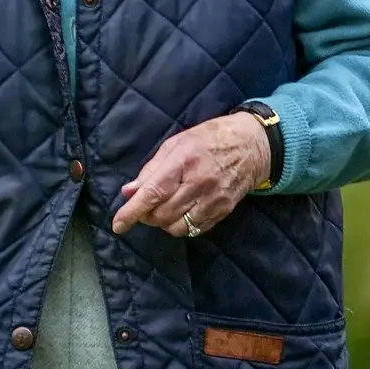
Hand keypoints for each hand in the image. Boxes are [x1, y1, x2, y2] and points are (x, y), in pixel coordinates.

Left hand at [111, 112, 271, 237]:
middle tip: (145, 205)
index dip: (132, 211)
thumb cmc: (209, 139)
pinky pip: (195, 229)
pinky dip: (181, 225)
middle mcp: (199, 183)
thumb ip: (151, 169)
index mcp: (183, 161)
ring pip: (177, 226)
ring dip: (163, 222)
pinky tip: (181, 211)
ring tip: (163, 208)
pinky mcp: (223, 211)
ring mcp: (213, 199)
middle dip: (147, 215)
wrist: (251, 145)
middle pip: (162, 214)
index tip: (118, 224)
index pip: (153, 192)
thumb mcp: (176, 143)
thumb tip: (129, 191)